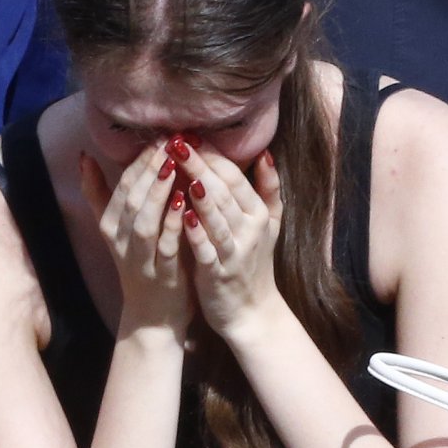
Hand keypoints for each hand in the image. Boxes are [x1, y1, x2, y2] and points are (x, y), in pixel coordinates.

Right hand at [80, 143, 193, 343]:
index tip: (157, 134)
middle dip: (148, 168)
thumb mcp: (116, 229)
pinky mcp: (161, 275)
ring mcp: (140, 259)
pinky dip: (173, 224)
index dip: (138, 159)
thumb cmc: (141, 264)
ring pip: (144, 220)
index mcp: (111, 225)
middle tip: (167, 141)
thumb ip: (100, 194)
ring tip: (171, 165)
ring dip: (157, 192)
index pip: (121, 185)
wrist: (152, 318)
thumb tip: (84, 156)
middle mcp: (121, 240)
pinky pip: (165, 246)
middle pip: (131, 198)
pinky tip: (186, 204)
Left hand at [178, 141, 285, 342]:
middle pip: (224, 191)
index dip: (213, 155)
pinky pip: (207, 250)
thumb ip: (269, 189)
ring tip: (181, 168)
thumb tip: (265, 153)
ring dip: (199, 193)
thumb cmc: (255, 264)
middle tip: (177, 141)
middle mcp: (250, 230)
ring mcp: (234, 252)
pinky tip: (182, 215)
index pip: (235, 177)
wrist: (252, 313)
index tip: (190, 134)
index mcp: (259, 214)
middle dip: (200, 164)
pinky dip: (196, 232)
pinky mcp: (218, 274)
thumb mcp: (271, 225)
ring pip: (217, 217)